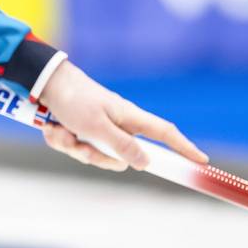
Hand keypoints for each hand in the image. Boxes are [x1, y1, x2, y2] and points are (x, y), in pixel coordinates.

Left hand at [38, 60, 208, 171]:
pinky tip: (52, 128)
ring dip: (74, 147)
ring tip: (62, 130)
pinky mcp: (82, 132)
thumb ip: (122, 146)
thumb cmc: (75, 100)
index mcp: (129, 118)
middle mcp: (117, 125)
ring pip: (95, 156)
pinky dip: (63, 141)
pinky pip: (77, 149)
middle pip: (121, 158)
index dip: (184, 148)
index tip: (201, 162)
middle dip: (96, 157)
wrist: (46, 85)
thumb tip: (146, 163)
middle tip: (80, 144)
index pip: (165, 134)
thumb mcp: (97, 127)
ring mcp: (99, 130)